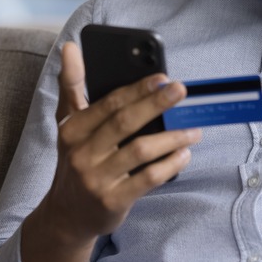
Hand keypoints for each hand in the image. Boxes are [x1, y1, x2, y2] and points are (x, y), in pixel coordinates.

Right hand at [21, 42, 200, 261]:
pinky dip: (169, 164)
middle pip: (125, 123)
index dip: (137, 89)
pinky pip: (148, 179)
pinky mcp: (113, 201)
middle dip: (156, 104)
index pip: (108, 104)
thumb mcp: (68, 124)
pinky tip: (184, 154)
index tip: (162, 77)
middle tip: (181, 91)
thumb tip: (69, 46)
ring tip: (194, 129)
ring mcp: (96, 179)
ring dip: (171, 137)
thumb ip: (71, 85)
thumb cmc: (76, 160)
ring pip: (140, 151)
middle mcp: (81, 153)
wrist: (67, 215)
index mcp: (71, 129)